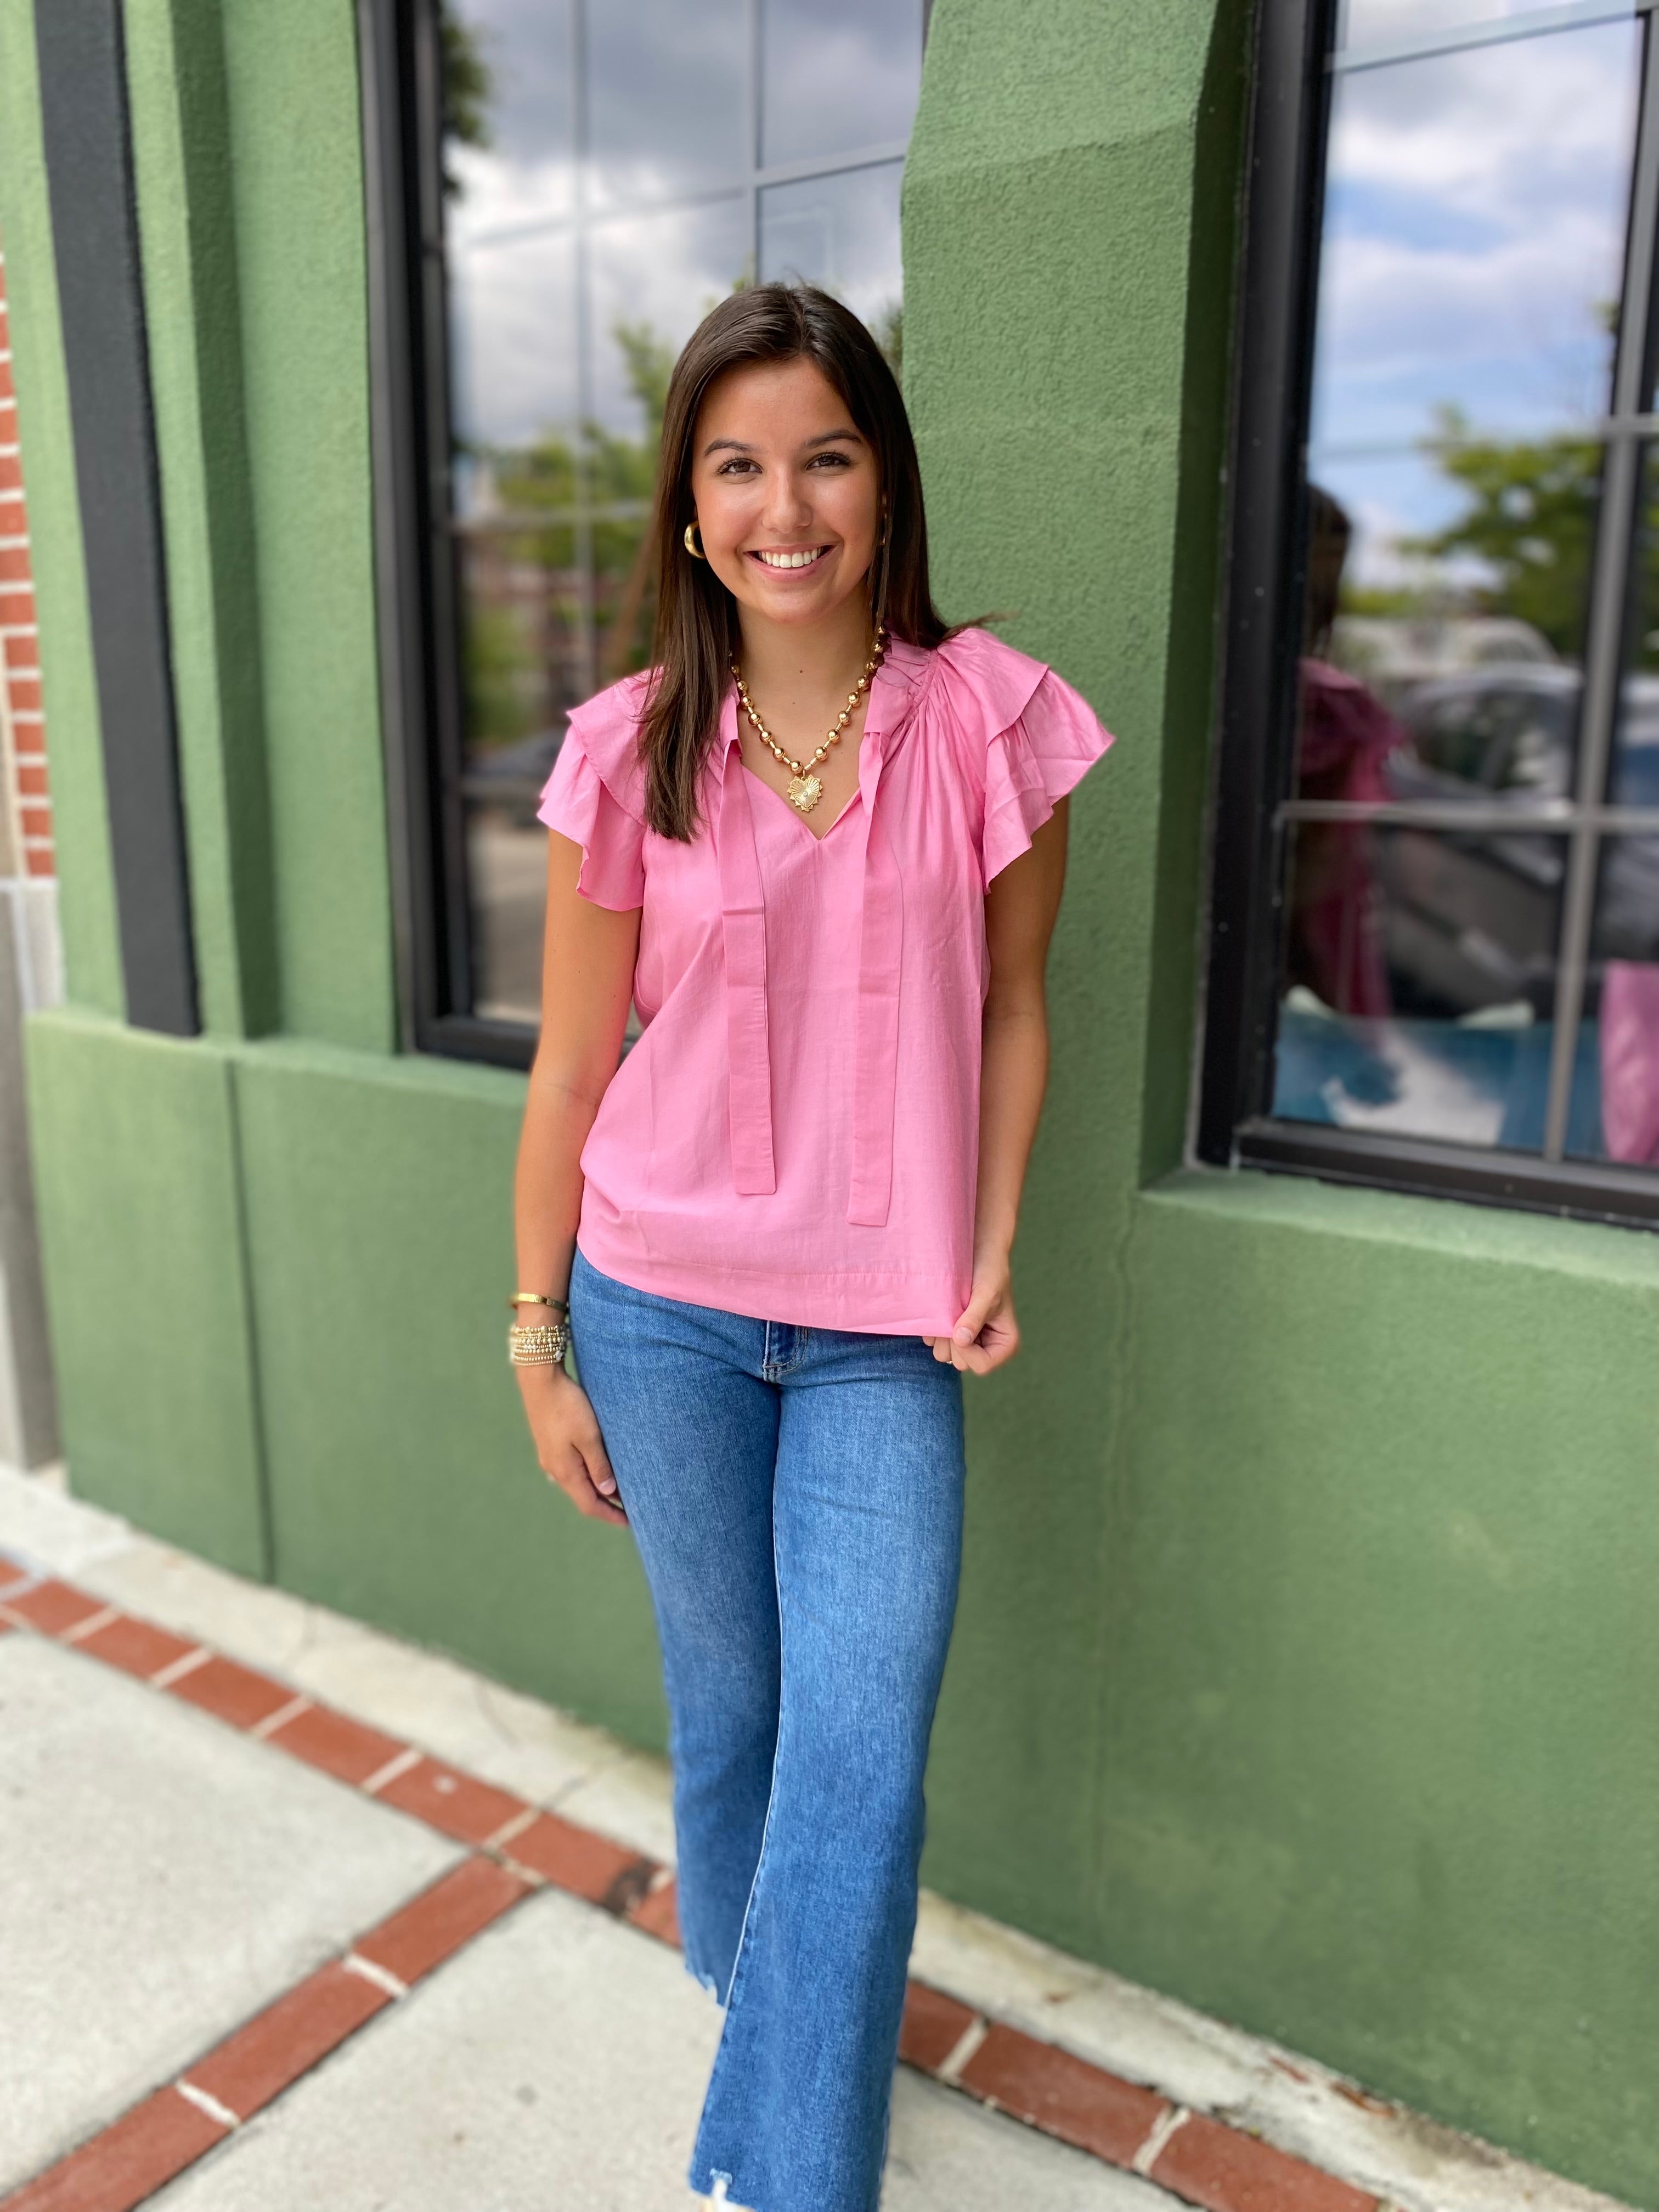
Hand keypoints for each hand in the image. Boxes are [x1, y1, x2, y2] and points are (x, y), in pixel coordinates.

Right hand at [517, 1367, 625, 1525]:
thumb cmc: (568, 1406)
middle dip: (606, 1505)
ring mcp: (550, 1457)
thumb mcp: (589, 1437)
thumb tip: (608, 1492)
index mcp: (565, 1471)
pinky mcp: (550, 1444)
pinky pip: (572, 1469)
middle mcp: (554, 1469)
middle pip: (583, 1497)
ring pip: (577, 1483)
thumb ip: (599, 1466)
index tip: (630, 1522)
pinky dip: (589, 1475)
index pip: (590, 1504)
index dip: (610, 1515)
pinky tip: (599, 1469)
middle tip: (630, 1509)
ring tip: (619, 1491)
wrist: (540, 1380)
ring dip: (598, 1490)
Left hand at [921, 1254, 1019, 1375]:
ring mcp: (968, 1343)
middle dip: (953, 1339)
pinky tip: (943, 1309)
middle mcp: (987, 1348)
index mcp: (1005, 1345)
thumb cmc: (989, 1271)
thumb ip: (974, 1318)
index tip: (960, 1325)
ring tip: (951, 1308)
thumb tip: (961, 1340)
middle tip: (956, 1312)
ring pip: (944, 1355)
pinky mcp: (951, 1334)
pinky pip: (933, 1342)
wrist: (977, 1253)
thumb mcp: (986, 1294)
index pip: (981, 1366)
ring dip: (941, 1333)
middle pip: (960, 1363)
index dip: (967, 1350)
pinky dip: (934, 1327)